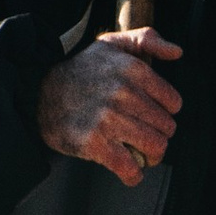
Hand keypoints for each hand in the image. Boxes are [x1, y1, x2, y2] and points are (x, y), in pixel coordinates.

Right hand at [37, 26, 182, 185]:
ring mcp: (109, 119)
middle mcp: (123, 93)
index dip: (165, 111)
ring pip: (155, 148)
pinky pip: (130, 169)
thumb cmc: (81, 69)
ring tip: (139, 153)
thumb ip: (147, 40)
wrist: (38, 91)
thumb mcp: (112, 43)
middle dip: (158, 134)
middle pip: (166, 128)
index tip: (151, 114)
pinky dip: (133, 174)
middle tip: (144, 135)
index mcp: (133, 69)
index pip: (173, 103)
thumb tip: (177, 52)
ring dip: (150, 156)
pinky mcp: (94, 143)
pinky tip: (129, 170)